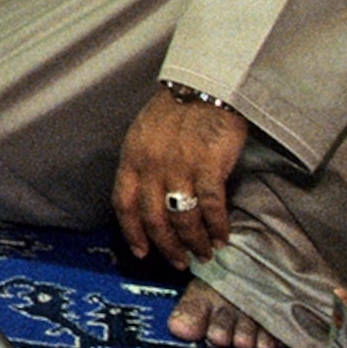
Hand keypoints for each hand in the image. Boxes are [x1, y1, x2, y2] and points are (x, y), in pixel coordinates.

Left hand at [112, 89, 249, 267]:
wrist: (207, 85)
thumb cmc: (178, 109)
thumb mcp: (146, 133)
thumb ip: (143, 164)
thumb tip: (149, 198)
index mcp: (132, 157)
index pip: (124, 204)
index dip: (132, 232)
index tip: (141, 251)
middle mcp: (152, 166)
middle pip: (154, 219)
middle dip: (167, 247)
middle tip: (179, 262)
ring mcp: (180, 167)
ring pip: (182, 219)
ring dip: (194, 242)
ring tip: (203, 254)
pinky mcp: (209, 167)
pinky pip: (211, 208)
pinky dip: (217, 227)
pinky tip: (222, 237)